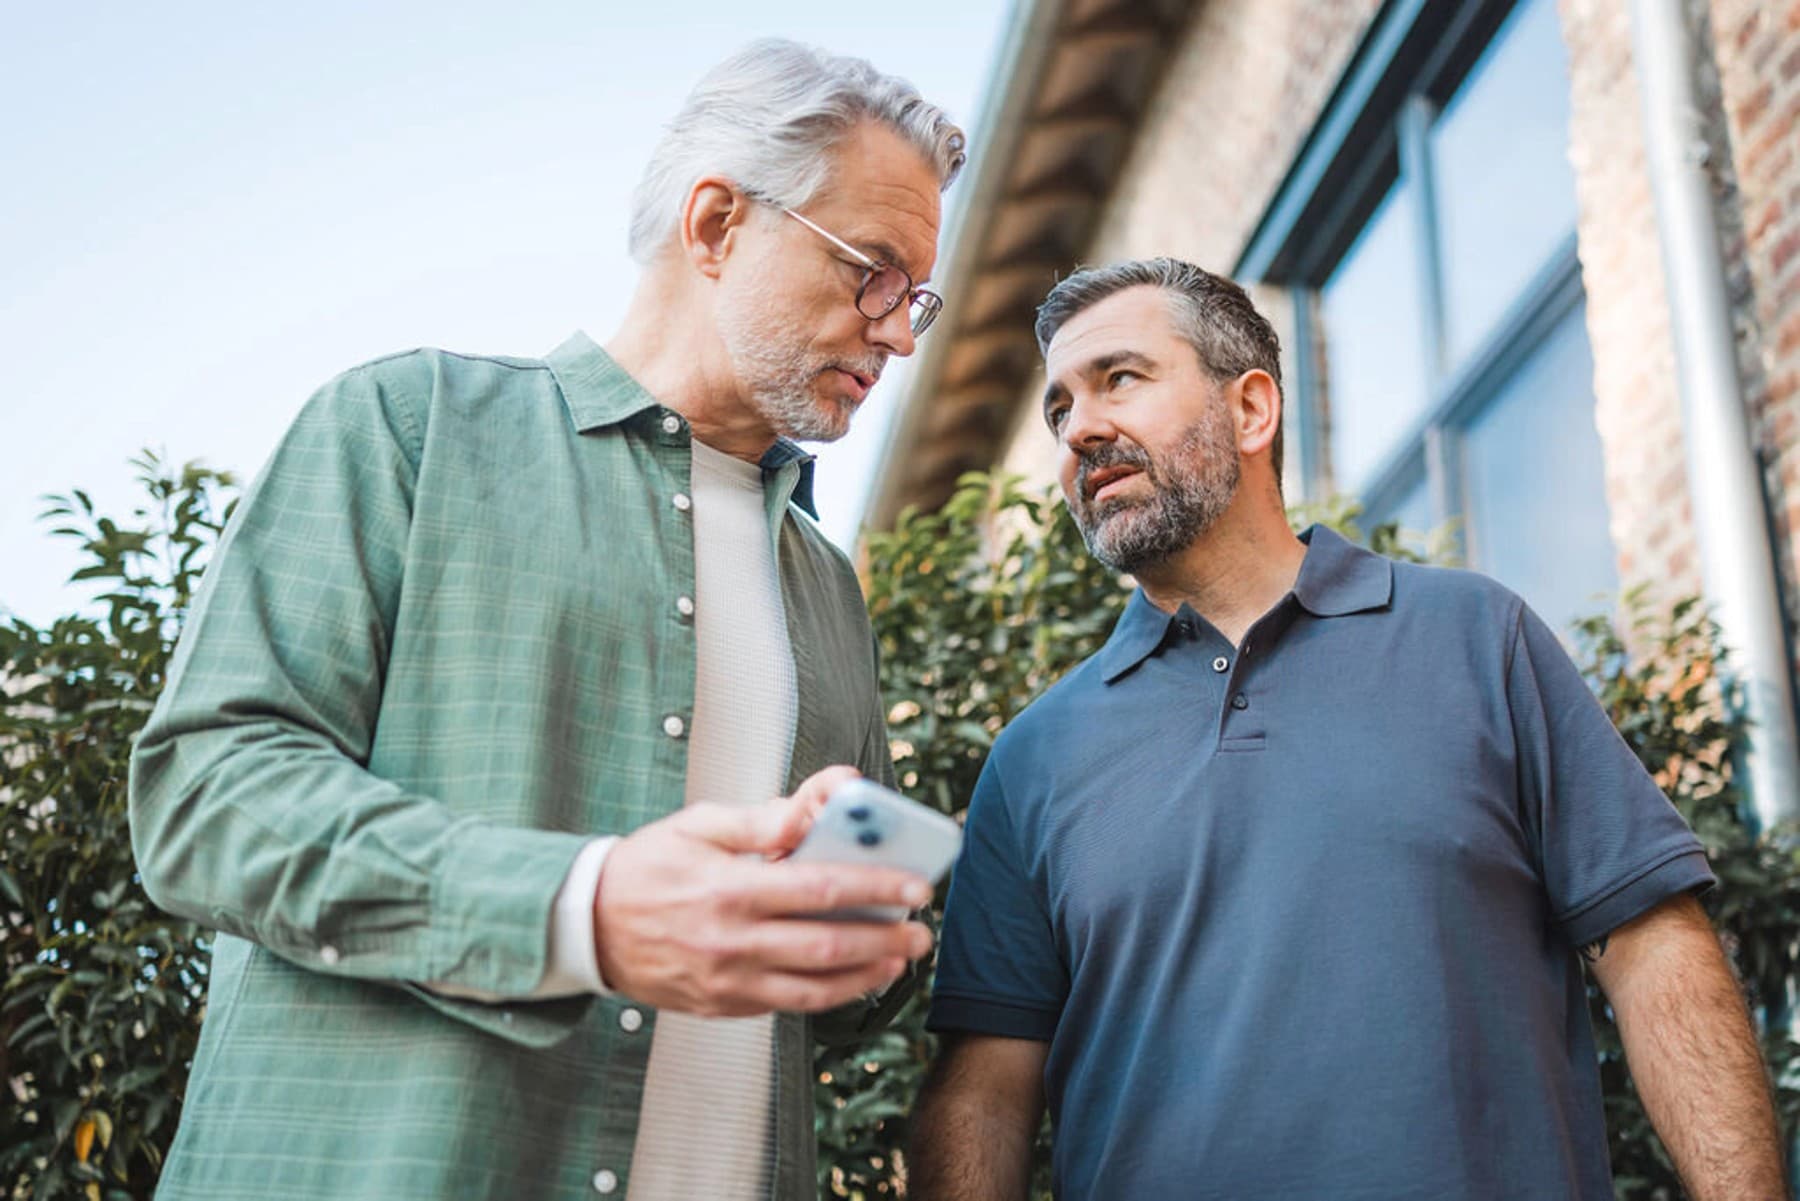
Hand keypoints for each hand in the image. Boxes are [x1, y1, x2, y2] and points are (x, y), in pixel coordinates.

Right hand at [593, 766, 934, 1016]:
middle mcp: (731, 941)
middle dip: (885, 940)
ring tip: (898, 961)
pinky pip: (785, 1006)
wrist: (586, 924)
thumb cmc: (646, 867)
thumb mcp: (698, 825)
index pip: (820, 889)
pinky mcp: (721, 1006)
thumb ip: (761, 821)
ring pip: (813, 988)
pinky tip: (851, 979)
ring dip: (865, 976)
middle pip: (827, 946)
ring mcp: (726, 981)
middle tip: (920, 932)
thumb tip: (814, 810)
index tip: (914, 886)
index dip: (875, 889)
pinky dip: (826, 995)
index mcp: (730, 889)